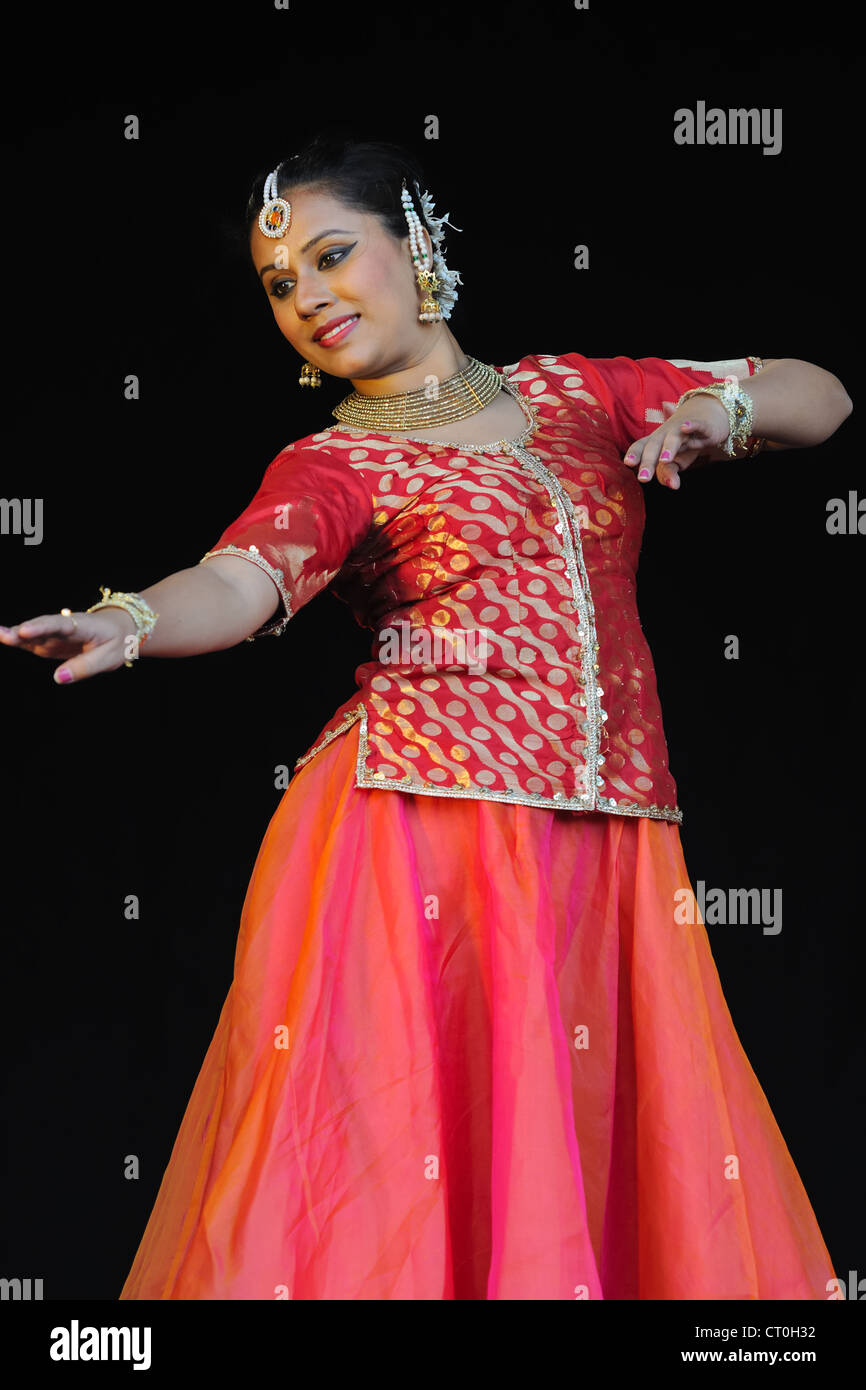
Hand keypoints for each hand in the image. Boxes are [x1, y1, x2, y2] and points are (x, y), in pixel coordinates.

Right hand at [0, 607, 138, 682]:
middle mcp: (66, 625)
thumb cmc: (117, 642)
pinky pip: (33, 641)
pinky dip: (18, 641)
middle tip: (3, 634)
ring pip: (35, 633)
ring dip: (16, 635)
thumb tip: (58, 678)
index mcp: (84, 626)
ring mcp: (57, 633)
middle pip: (43, 626)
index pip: (61, 625)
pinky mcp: (51, 642)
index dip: (43, 627)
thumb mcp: (109, 658)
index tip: (25, 631)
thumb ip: (84, 667)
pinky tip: (3, 638)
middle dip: (24, 630)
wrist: (121, 628)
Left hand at [622, 394, 730, 488]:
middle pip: (654, 445)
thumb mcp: (675, 462)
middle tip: (643, 478)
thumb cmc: (685, 445)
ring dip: (668, 447)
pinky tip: (685, 427)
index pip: (641, 446)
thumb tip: (672, 486)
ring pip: (674, 436)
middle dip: (648, 461)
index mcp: (655, 442)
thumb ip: (668, 474)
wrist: (707, 421)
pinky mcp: (702, 426)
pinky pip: (697, 425)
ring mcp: (683, 429)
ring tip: (664, 460)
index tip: (628, 463)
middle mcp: (666, 433)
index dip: (634, 453)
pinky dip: (691, 425)